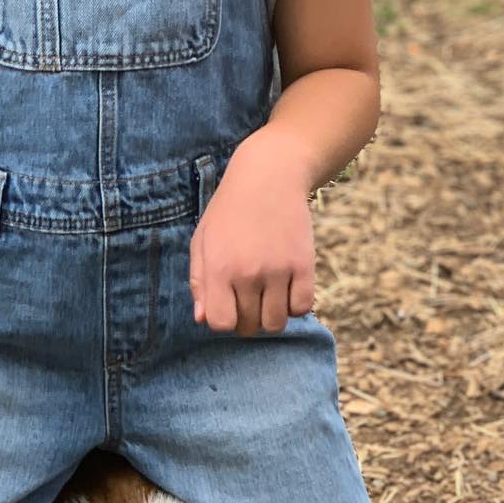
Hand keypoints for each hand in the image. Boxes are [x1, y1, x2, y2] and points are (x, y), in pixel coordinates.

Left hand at [189, 132, 316, 336]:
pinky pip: (302, 307)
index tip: (229, 305)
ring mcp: (278, 270)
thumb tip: (202, 319)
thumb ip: (199, 281)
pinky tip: (287, 288)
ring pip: (276, 323)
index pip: (220, 323)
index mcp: (218, 268)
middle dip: (247, 319)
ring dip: (271, 315)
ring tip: (268, 295)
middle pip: (249, 326)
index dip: (224, 320)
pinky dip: (294, 305)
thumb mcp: (203, 240)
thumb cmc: (230, 210)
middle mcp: (248, 272)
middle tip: (249, 298)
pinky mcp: (304, 264)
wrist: (270, 176)